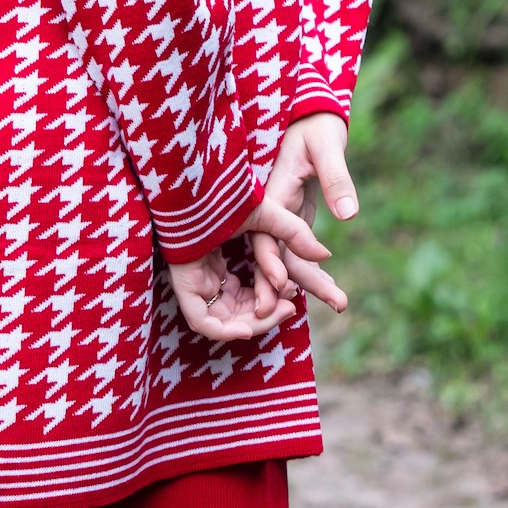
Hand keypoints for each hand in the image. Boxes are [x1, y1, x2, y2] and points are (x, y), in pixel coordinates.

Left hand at [167, 194, 330, 341]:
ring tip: (279, 312)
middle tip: (291, 308)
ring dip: (253, 324)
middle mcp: (209, 275)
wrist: (194, 177)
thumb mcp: (267, 215)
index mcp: (223, 262)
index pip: (251, 296)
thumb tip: (324, 256)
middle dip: (269, 317)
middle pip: (240, 312)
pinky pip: (200, 320)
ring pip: (224, 320)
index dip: (276, 302)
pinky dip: (223, 330)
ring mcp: (195, 280)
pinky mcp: (183, 282)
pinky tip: (247, 326)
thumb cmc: (225, 190)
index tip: (296, 300)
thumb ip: (294, 234)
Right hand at [251, 113, 356, 316]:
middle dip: (293, 284)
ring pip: (289, 258)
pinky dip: (314, 271)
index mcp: (271, 191)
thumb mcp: (328, 146)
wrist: (314, 115)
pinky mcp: (295, 220)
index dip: (269, 261)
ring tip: (342, 304)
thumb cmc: (317, 125)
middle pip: (275, 254)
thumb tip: (349, 215)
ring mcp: (282, 216)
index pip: (262, 234)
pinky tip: (334, 293)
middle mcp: (272, 208)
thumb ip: (336, 179)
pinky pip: (299, 252)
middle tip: (313, 309)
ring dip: (311, 282)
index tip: (283, 286)